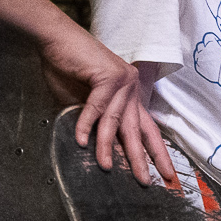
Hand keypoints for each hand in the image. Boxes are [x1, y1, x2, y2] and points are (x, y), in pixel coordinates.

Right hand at [37, 22, 168, 182]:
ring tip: (105, 167)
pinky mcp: (108, 75)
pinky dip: (86, 124)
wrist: (55, 39)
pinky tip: (80, 141)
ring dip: (109, 146)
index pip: (147, 128)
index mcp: (130, 95)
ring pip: (117, 121)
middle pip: (140, 130)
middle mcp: (132, 88)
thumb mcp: (82, 104)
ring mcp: (123, 81)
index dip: (156, 152)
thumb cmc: (66, 70)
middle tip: (147, 181)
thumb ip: (94, 123)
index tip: (165, 174)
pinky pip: (98, 107)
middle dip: (143, 158)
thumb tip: (97, 149)